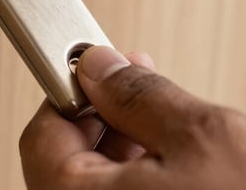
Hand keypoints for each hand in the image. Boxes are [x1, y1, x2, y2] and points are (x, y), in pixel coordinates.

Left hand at [19, 46, 245, 189]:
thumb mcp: (203, 135)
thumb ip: (140, 93)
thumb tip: (100, 67)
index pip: (42, 132)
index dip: (71, 89)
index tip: (97, 67)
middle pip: (68, 159)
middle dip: (104, 114)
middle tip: (134, 85)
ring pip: (99, 183)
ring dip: (126, 143)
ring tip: (168, 124)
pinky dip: (144, 176)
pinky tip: (178, 162)